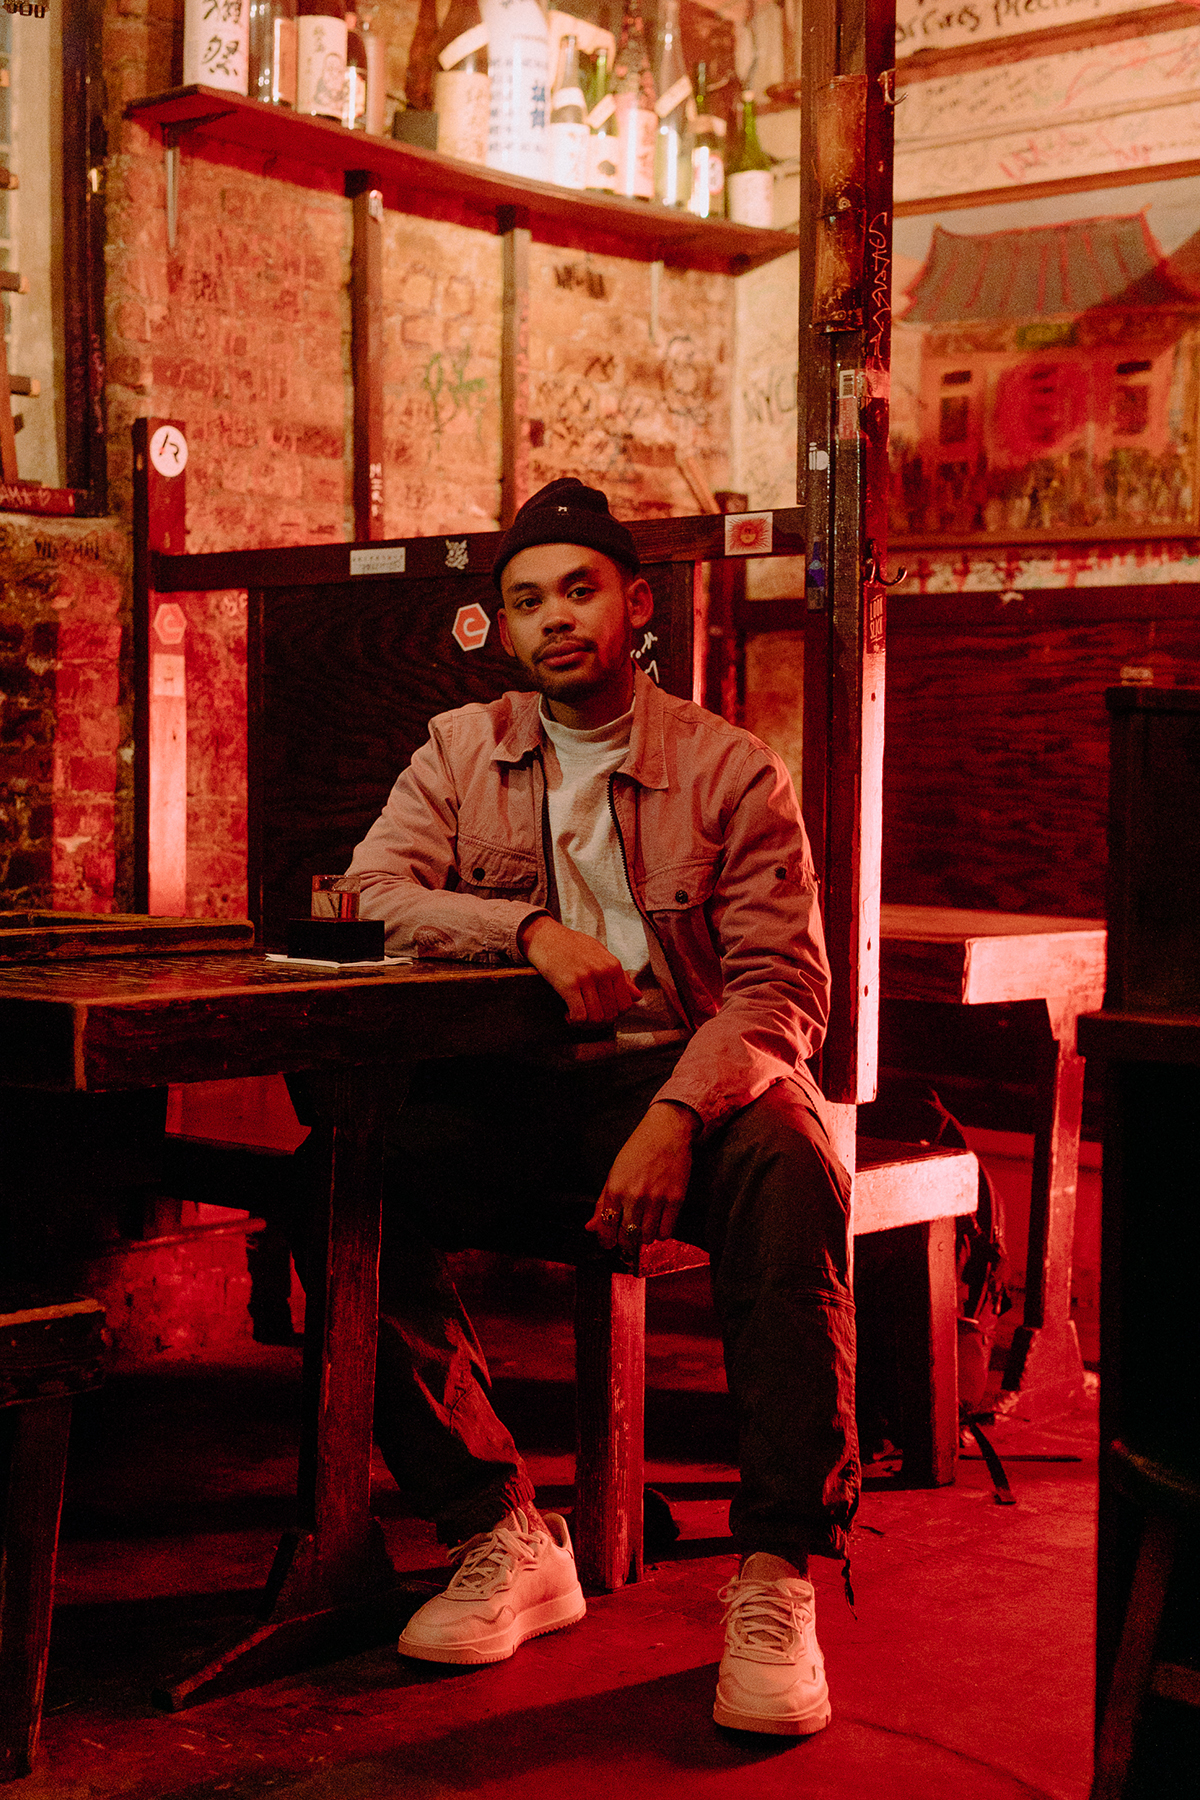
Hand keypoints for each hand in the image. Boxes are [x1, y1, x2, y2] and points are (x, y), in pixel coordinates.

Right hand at [518, 914, 639, 1025]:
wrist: (545, 936)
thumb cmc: (572, 946)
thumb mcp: (601, 954)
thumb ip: (620, 976)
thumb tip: (638, 996)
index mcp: (613, 965)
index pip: (625, 1004)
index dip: (615, 1014)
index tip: (602, 1012)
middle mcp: (603, 972)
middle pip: (611, 1014)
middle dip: (600, 1022)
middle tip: (588, 1017)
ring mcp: (586, 978)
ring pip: (596, 1017)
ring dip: (586, 1024)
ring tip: (577, 1016)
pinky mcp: (567, 984)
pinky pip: (579, 1015)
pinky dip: (574, 1021)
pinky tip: (567, 1014)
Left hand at [586, 1102, 699, 1251]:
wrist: (666, 1131)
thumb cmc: (637, 1150)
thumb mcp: (614, 1173)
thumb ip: (602, 1202)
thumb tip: (590, 1228)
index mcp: (615, 1189)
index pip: (606, 1229)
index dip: (606, 1241)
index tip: (609, 1243)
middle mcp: (634, 1197)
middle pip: (627, 1237)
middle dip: (625, 1241)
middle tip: (628, 1234)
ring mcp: (656, 1199)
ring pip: (647, 1238)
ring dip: (644, 1236)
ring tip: (645, 1225)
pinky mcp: (676, 1199)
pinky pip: (667, 1232)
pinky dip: (662, 1233)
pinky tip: (659, 1222)